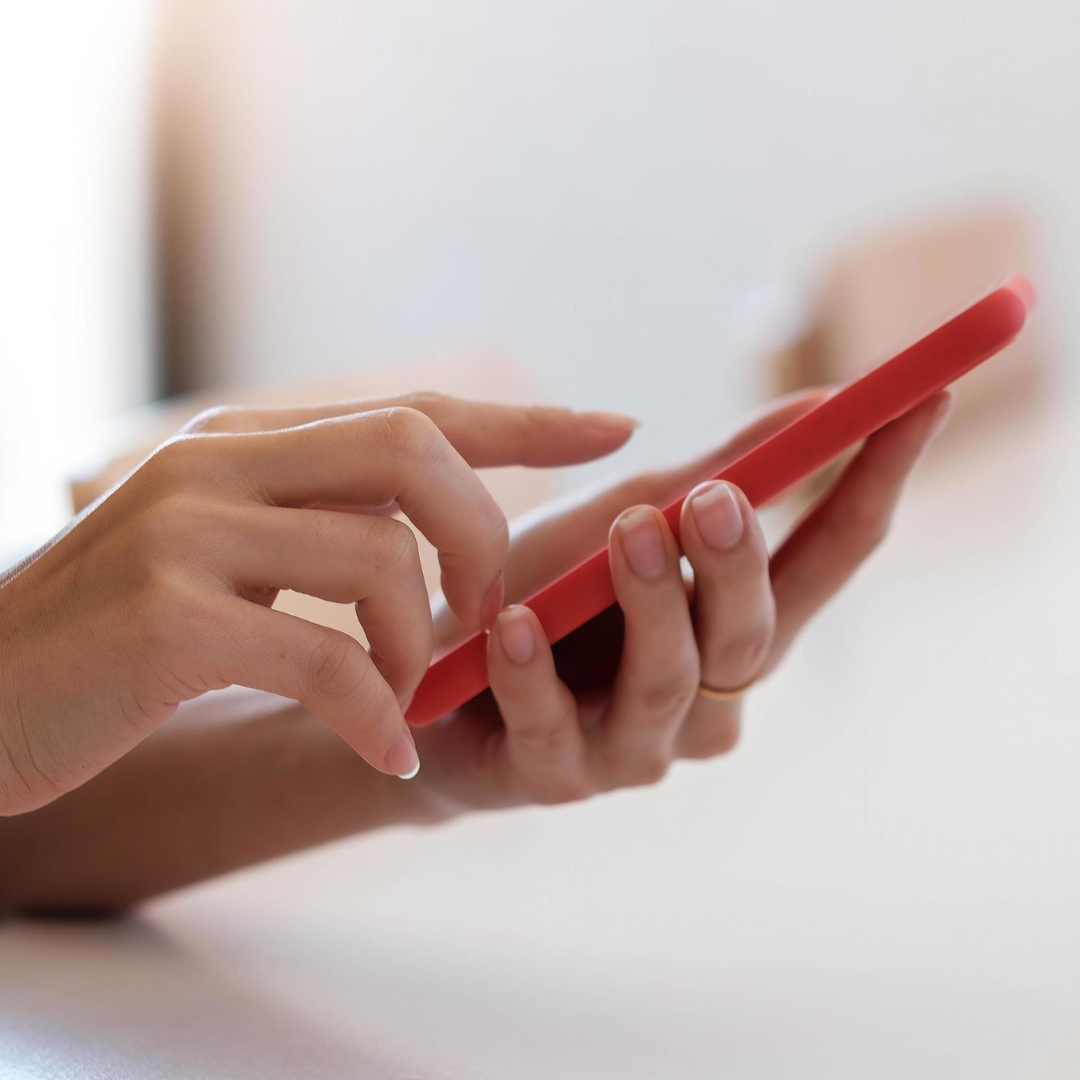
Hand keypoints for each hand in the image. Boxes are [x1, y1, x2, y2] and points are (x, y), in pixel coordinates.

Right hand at [0, 393, 635, 812]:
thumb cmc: (118, 638)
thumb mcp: (222, 560)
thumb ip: (314, 532)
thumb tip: (427, 552)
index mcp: (247, 446)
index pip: (416, 411)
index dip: (525, 423)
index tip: (615, 428)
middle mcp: (220, 463)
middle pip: (415, 451)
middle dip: (482, 536)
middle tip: (482, 615)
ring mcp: (189, 530)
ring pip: (379, 556)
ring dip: (417, 644)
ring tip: (400, 696)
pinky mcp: (168, 616)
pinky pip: (324, 657)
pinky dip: (374, 711)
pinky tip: (384, 747)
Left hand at [409, 391, 952, 812]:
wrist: (433, 677)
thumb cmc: (541, 588)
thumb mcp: (623, 517)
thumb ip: (715, 473)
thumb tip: (820, 401)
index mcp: (733, 627)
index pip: (826, 556)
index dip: (875, 483)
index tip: (919, 403)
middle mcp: (705, 696)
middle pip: (753, 633)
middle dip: (740, 564)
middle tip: (717, 497)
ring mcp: (636, 746)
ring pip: (670, 681)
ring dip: (652, 605)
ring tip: (628, 532)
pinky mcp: (554, 777)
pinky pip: (554, 724)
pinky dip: (532, 670)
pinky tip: (511, 624)